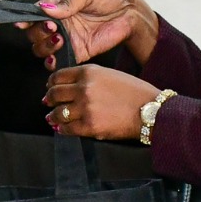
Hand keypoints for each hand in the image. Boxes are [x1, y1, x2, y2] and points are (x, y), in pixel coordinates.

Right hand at [21, 0, 158, 69]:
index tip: (24, 23)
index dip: (26, 19)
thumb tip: (46, 10)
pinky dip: (52, 63)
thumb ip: (67, 1)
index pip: (34, 13)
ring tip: (59, 40)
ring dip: (44, 47)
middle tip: (52, 27)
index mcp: (57, 6)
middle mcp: (58, 23)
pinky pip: (58, 61)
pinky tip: (55, 59)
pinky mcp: (76, 52)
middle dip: (37, 33)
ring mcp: (66, 39)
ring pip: (42, 49)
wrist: (130, 13)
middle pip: (34, 33)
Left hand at [43, 65, 161, 139]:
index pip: (58, 76)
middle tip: (49, 103)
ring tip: (53, 117)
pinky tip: (62, 128)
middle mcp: (84, 88)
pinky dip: (62, 129)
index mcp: (89, 72)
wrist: (150, 110)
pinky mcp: (89, 126)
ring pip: (57, 112)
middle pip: (54, 94)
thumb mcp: (110, 75)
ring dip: (53, 116)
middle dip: (50, 99)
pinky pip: (66, 128)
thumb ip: (89, 78)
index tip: (51, 88)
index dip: (52, 83)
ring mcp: (85, 108)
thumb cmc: (134, 93)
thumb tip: (68, 88)